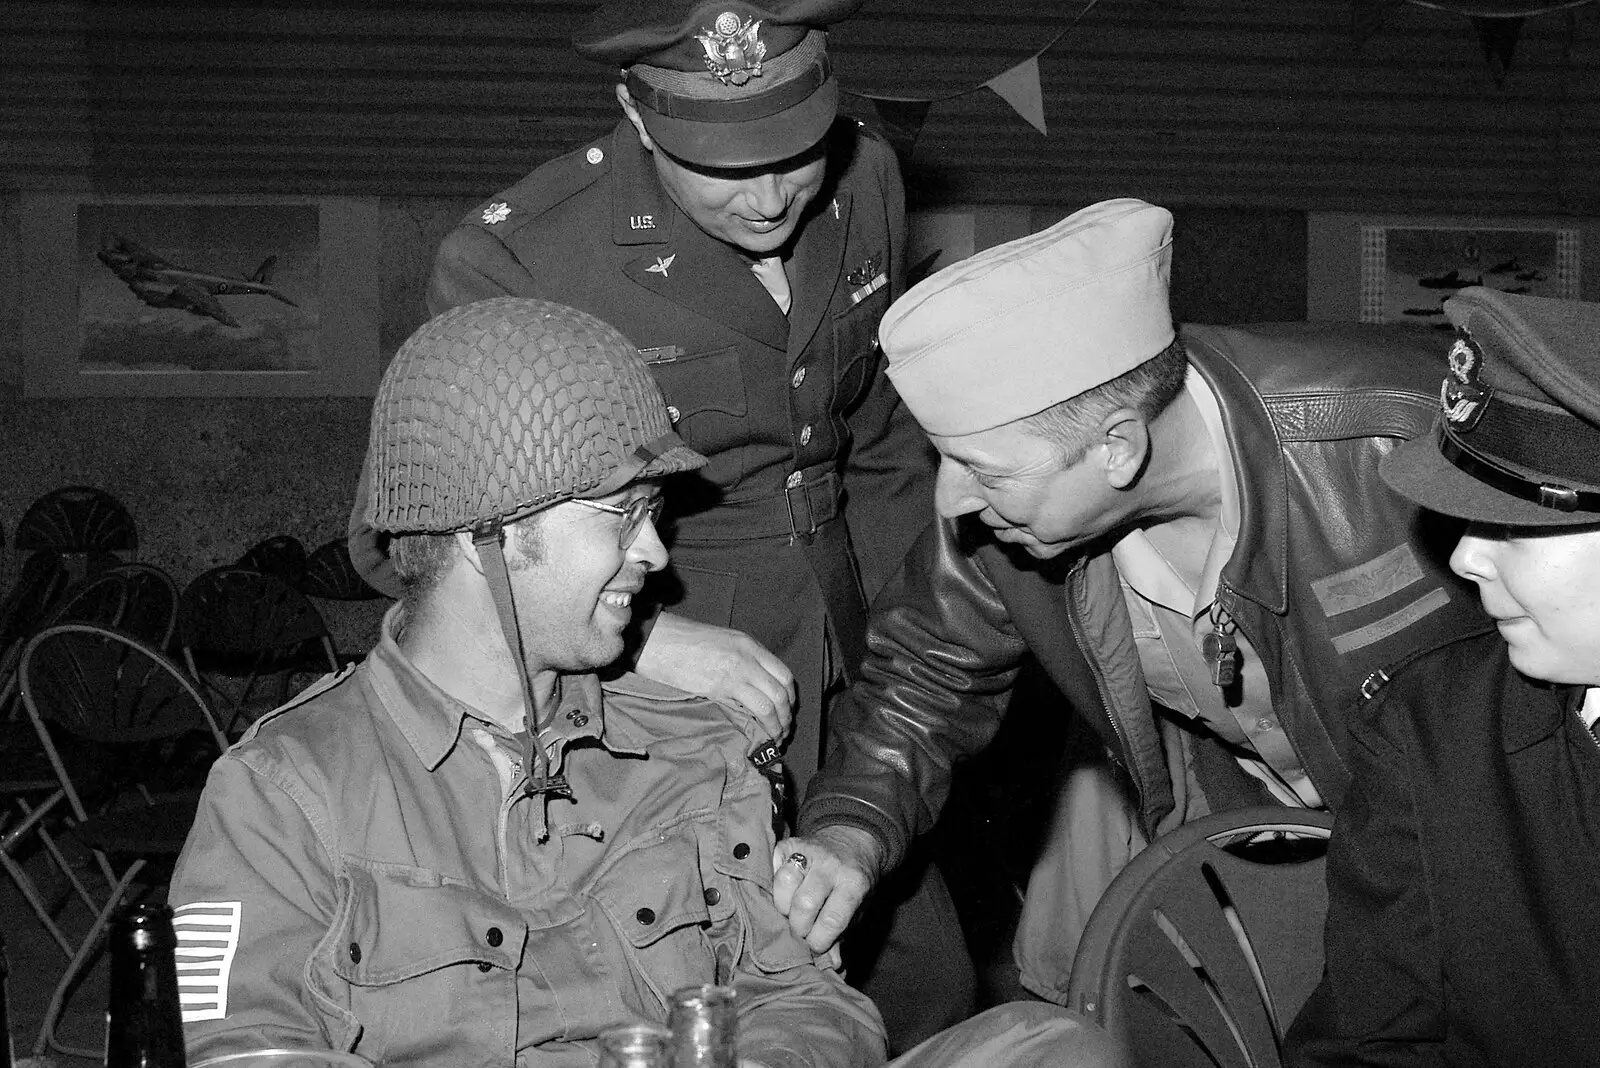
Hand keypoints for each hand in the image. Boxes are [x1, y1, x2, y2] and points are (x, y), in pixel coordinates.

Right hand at [635, 613, 795, 742]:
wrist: (659, 641)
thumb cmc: (683, 642)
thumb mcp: (722, 642)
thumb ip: (741, 660)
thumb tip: (752, 686)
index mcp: (750, 645)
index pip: (784, 674)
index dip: (790, 698)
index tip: (786, 712)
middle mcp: (749, 657)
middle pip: (782, 691)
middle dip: (787, 716)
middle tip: (784, 731)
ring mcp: (738, 671)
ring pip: (772, 703)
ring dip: (778, 725)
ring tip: (775, 738)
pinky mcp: (723, 686)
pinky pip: (753, 709)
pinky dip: (762, 726)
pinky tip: (759, 735)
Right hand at [770, 825, 884, 952]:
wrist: (852, 843)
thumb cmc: (852, 885)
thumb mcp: (858, 909)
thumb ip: (842, 935)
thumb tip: (832, 964)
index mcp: (854, 883)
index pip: (832, 919)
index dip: (819, 940)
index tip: (816, 946)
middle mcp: (832, 865)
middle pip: (804, 903)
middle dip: (799, 926)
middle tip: (802, 930)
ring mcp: (809, 850)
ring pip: (784, 881)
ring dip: (783, 904)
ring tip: (790, 911)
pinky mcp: (789, 843)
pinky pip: (772, 866)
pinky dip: (773, 883)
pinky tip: (782, 891)